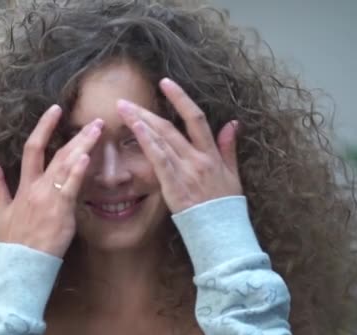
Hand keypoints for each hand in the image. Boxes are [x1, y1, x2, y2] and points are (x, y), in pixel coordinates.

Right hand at [0, 105, 103, 257]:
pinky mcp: (61, 212)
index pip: (32, 148)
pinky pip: (70, 188)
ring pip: (67, 166)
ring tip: (97, 130)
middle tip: (95, 120)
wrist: (19, 265)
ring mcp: (49, 198)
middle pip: (57, 153)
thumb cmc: (12, 240)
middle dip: (76, 135)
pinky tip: (86, 158)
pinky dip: (77, 172)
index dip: (44, 127)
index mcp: (23, 186)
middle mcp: (37, 188)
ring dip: (84, 146)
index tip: (56, 109)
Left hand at [117, 78, 241, 213]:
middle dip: (146, 112)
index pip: (196, 118)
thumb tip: (232, 124)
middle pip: (170, 127)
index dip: (180, 98)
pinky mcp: (174, 183)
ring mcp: (186, 169)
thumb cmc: (225, 205)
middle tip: (124, 101)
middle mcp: (198, 157)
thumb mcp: (233, 174)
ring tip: (123, 110)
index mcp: (211, 154)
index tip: (165, 83)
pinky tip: (136, 129)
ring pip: (161, 139)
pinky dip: (148, 142)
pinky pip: (159, 159)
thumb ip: (229, 148)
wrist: (222, 230)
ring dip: (140, 122)